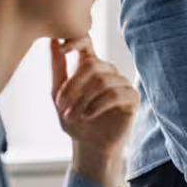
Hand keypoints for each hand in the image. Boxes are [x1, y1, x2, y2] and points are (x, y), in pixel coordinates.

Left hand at [51, 37, 137, 186]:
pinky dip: (97, 105)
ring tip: (73, 115)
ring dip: (82, 100)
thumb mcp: (58, 95)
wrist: (89, 146)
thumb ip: (58, 68)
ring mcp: (122, 83)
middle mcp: (108, 71)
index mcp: (90, 66)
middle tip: (61, 105)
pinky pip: (116, 94)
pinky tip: (88, 115)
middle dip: (73, 86)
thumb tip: (53, 41)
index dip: (76, 39)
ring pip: (102, 81)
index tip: (63, 48)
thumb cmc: (75, 120)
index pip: (87, 42)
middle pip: (93, 65)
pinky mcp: (132, 97)